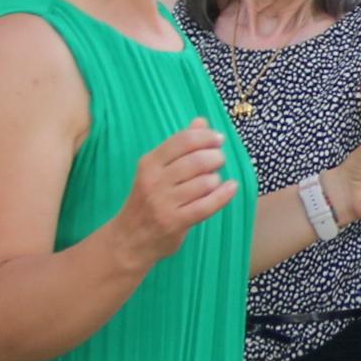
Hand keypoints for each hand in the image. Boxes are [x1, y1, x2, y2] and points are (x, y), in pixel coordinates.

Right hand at [109, 124, 238, 260]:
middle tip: (219, 160)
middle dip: (215, 157)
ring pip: (205, 182)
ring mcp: (164, 203)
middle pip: (197, 161)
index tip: (218, 139)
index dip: (206, 137)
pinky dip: (224, 195)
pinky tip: (231, 187)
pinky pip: (207, 205)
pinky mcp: (176, 222)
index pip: (183, 141)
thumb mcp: (156, 170)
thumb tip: (201, 121)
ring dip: (216, 179)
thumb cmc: (147, 200)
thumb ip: (179, 146)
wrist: (129, 239)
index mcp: (149, 163)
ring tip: (214, 180)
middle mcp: (154, 181)